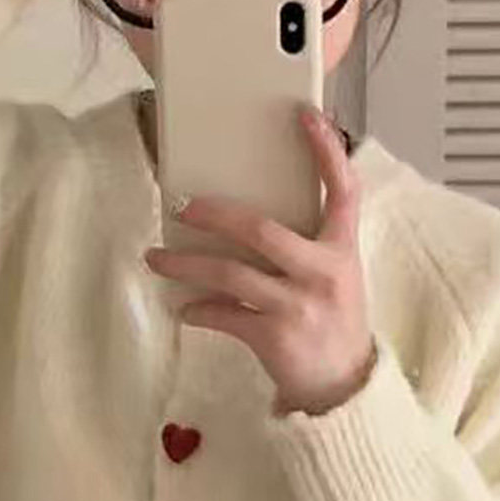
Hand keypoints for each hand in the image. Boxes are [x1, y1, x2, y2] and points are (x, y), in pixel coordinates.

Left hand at [143, 104, 377, 416]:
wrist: (344, 385)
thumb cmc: (332, 320)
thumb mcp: (335, 274)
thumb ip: (307, 241)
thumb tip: (248, 211)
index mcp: (343, 248)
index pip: (343, 189)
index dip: (326, 150)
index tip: (305, 115)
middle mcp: (324, 272)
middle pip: (261, 229)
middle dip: (214, 214)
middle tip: (180, 206)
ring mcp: (299, 305)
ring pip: (230, 274)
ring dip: (185, 265)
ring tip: (155, 259)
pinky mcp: (275, 337)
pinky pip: (224, 315)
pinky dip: (199, 310)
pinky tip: (184, 308)